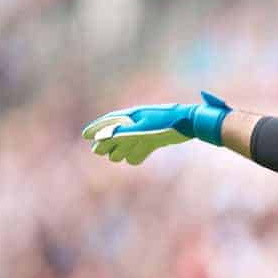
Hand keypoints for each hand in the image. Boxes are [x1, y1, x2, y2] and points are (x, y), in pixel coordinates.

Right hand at [82, 91, 230, 164]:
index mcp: (133, 115)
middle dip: (107, 142)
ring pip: (131, 141)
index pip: (110, 121)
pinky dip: (138, 153)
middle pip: (119, 132)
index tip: (85, 135)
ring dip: (122, 149)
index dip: (97, 128)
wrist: (192, 123)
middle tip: (96, 152)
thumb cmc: (167, 124)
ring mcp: (148, 129)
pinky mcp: (158, 137)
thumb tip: (103, 138)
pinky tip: (134, 161)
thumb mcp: (142, 130)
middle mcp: (139, 122)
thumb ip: (123, 134)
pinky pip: (144, 146)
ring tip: (113, 159)